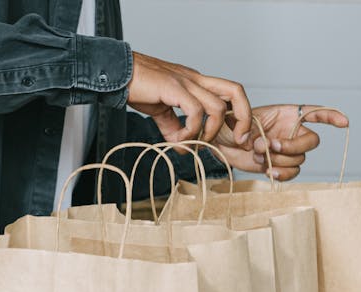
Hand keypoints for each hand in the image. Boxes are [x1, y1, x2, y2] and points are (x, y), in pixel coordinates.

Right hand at [127, 52, 251, 145]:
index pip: (231, 94)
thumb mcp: (161, 112)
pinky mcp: (174, 88)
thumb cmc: (138, 87)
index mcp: (197, 83)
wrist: (117, 74)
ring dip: (209, 132)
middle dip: (244, 118)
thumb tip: (183, 148)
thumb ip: (174, 129)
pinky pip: (194, 112)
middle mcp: (196, 80)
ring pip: (217, 107)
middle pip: (236, 91)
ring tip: (192, 142)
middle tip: (237, 140)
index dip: (240, 115)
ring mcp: (186, 82)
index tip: (236, 138)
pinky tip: (176, 139)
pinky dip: (189, 132)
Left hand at [213, 104, 348, 180]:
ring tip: (258, 155)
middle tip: (271, 145)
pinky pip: (292, 172)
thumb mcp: (239, 119)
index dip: (331, 116)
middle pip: (311, 142)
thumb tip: (262, 145)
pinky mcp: (280, 165)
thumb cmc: (230, 125)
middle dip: (292, 146)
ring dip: (279, 159)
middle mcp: (291, 131)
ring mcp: (287, 149)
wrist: (221, 143)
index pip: (314, 112)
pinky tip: (268, 170)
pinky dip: (281, 173)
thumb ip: (252, 129)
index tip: (344, 122)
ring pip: (299, 159)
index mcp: (287, 114)